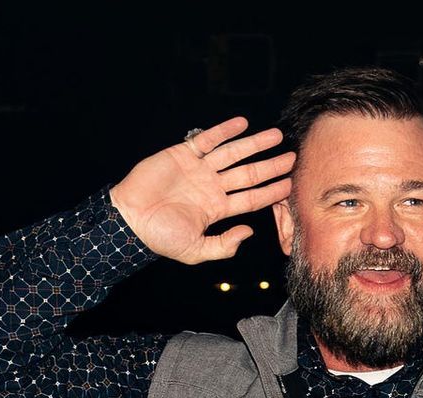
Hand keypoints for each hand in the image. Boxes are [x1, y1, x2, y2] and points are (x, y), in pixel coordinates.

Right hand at [109, 118, 292, 263]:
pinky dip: (224, 131)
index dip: (271, 191)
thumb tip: (248, 233)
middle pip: (248, 173)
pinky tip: (242, 124)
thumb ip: (223, 245)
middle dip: (271, 165)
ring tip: (276, 136)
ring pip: (233, 153)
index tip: (290, 184)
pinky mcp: (183, 154)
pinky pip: (208, 140)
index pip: (251, 198)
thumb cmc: (159, 237)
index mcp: (216, 208)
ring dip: (255, 144)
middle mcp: (212, 186)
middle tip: (292, 157)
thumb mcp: (195, 250)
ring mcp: (199, 169)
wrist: (130, 219)